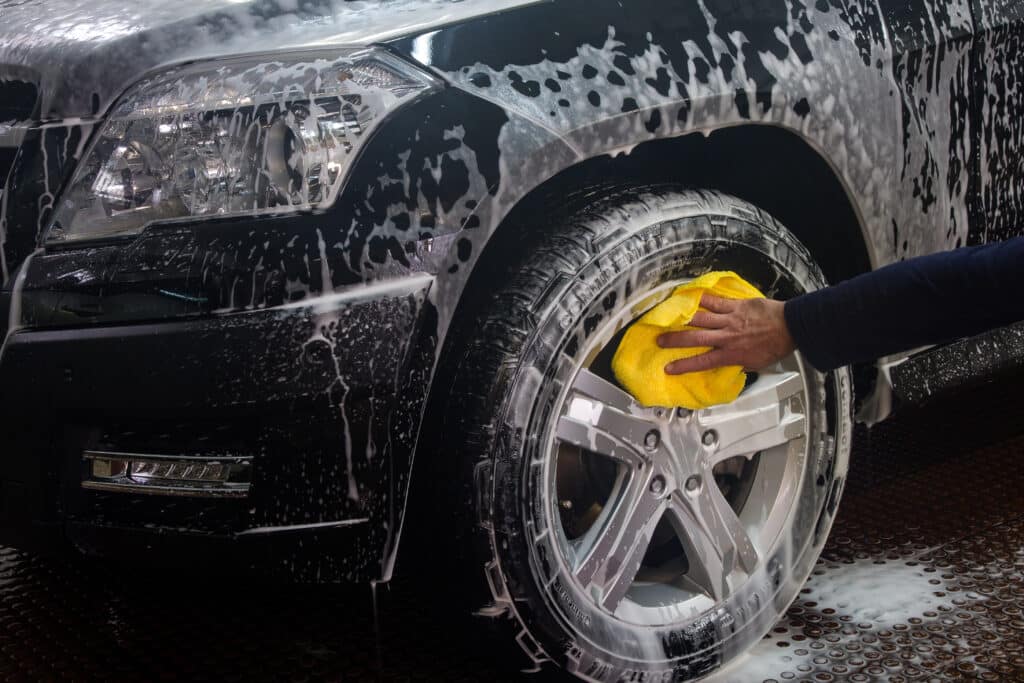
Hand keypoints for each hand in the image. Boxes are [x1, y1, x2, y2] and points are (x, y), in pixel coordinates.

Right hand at [657, 294, 795, 373]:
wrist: (791, 327)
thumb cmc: (775, 347)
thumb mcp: (755, 363)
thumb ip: (738, 363)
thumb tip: (726, 364)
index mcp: (731, 354)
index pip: (702, 362)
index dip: (683, 365)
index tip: (668, 368)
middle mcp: (726, 337)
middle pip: (695, 339)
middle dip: (675, 340)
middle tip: (659, 340)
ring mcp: (729, 319)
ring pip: (701, 319)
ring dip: (684, 319)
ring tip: (670, 318)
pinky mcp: (736, 305)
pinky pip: (715, 301)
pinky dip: (702, 300)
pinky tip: (692, 298)